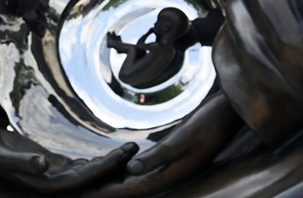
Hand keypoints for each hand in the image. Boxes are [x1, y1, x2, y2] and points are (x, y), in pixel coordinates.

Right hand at [0, 106, 137, 192]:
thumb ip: (20, 161)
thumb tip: (42, 164)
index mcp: (39, 183)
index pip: (78, 181)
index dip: (100, 169)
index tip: (121, 157)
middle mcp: (49, 183)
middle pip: (88, 179)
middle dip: (112, 166)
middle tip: (135, 149)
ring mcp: (52, 175)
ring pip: (87, 174)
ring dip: (109, 164)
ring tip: (132, 149)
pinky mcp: (52, 166)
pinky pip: (81, 167)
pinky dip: (98, 161)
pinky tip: (115, 154)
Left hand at [83, 91, 240, 196]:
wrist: (229, 113)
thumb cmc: (209, 124)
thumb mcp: (183, 139)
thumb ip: (158, 156)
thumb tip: (132, 171)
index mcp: (169, 177)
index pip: (130, 192)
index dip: (105, 194)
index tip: (80, 195)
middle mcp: (167, 176)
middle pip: (127, 188)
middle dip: (102, 188)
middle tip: (72, 187)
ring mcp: (167, 167)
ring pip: (131, 178)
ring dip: (109, 178)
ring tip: (82, 173)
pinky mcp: (166, 156)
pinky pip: (137, 166)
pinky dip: (119, 166)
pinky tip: (105, 160)